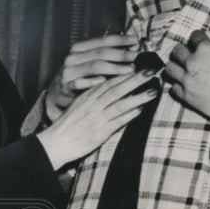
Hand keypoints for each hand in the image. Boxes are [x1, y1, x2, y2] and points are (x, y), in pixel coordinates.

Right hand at [37, 70, 158, 169]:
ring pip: (121, 104)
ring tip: (153, 90)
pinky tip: (141, 110)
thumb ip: (92, 97)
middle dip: (135, 79)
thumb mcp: (78, 105)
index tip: (138, 66)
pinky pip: (118, 121)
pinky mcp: (101, 131)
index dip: (124, 73)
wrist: (56, 142)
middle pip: (117, 88)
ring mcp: (98, 117)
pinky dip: (130, 115)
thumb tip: (107, 89)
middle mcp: (93, 104)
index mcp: (87, 96)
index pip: (108, 81)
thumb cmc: (67, 125)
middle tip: (150, 71)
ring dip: (138, 96)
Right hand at [45, 34, 137, 121]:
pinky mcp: (65, 85)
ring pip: (95, 66)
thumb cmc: (78, 76)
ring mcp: (68, 71)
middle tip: (138, 57)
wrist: (56, 94)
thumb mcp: (88, 62)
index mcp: (80, 48)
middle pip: (102, 52)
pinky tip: (104, 81)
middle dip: (122, 54)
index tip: (136, 41)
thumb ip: (106, 55)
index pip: (103, 40)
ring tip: (130, 70)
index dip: (121, 39)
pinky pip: (80, 83)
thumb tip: (133, 48)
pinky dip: (92, 81)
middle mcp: (73, 57)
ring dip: (115, 67)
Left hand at [166, 30, 209, 125]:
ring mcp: (187, 80)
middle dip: (182, 50)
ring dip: (175, 67)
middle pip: (176, 51)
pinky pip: (173, 88)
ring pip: (169, 68)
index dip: (198, 37)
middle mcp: (192, 62)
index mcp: (205, 49)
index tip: (200, 41)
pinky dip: (177, 86)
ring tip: (182, 69)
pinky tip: (185, 85)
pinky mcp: (186, 96)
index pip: (194, 36)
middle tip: (188, 54)